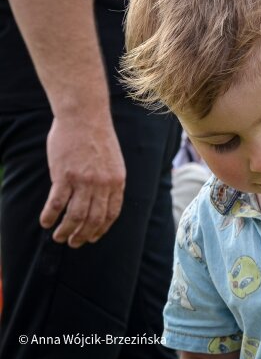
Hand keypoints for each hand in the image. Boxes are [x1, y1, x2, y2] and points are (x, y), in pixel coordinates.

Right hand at [40, 114, 125, 247]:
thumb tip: (101, 200)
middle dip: (83, 235)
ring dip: (66, 231)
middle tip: (73, 242)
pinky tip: (45, 222)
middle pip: (93, 219)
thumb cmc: (96, 137)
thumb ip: (109, 181)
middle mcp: (103, 184)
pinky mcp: (64, 176)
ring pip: (75, 216)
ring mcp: (84, 181)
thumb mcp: (113, 161)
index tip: (93, 237)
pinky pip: (56, 204)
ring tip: (58, 237)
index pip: (111, 214)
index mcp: (117, 181)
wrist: (84, 116)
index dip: (101, 229)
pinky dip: (50, 216)